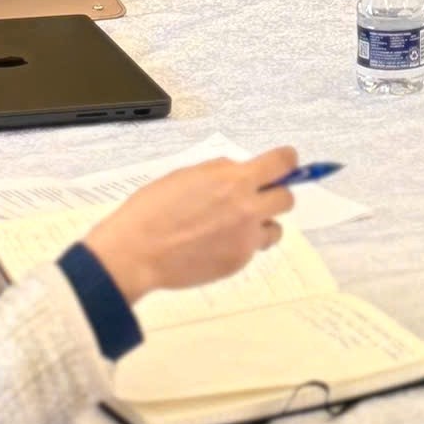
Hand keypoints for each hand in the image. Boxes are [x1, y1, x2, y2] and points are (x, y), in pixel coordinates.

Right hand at [84, 147, 298, 303]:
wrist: (137, 251)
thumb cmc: (154, 209)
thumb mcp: (188, 175)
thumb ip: (221, 172)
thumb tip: (241, 172)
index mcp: (234, 180)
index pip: (282, 163)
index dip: (286, 162)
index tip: (285, 164)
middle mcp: (247, 208)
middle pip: (287, 198)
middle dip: (273, 195)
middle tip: (253, 198)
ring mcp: (245, 238)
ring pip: (275, 228)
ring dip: (261, 224)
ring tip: (233, 226)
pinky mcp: (238, 261)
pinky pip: (253, 248)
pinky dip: (241, 244)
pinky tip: (215, 243)